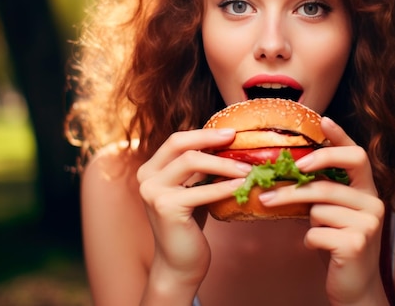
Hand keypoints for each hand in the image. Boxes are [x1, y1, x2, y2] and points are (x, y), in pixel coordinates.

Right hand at [136, 128, 249, 291]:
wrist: (179, 263)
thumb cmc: (190, 223)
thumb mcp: (193, 188)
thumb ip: (200, 168)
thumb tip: (228, 141)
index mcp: (151, 168)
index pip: (177, 140)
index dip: (204, 133)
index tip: (230, 132)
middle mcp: (147, 177)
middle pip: (180, 144)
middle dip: (210, 138)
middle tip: (236, 138)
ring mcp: (153, 192)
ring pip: (191, 162)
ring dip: (223, 163)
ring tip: (247, 167)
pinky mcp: (165, 208)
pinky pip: (201, 191)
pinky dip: (223, 186)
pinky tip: (241, 185)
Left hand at [259, 117, 388, 304]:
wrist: (356, 287)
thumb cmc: (339, 243)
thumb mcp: (333, 213)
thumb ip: (323, 191)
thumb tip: (288, 169)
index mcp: (368, 191)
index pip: (357, 155)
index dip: (340, 137)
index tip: (323, 121)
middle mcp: (373, 204)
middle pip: (329, 182)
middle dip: (298, 182)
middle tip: (274, 186)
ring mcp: (368, 225)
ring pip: (319, 208)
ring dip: (300, 214)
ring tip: (292, 217)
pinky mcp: (356, 244)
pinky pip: (316, 232)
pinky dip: (308, 240)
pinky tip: (317, 246)